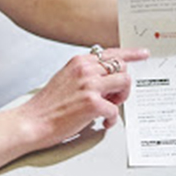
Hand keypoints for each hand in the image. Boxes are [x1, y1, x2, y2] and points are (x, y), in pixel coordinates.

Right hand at [18, 47, 148, 149]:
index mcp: (79, 62)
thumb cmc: (47, 105)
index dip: (131, 53)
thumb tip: (105, 79)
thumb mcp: (65, 78)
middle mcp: (85, 70)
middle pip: (122, 67)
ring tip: (109, 107)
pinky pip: (115, 109)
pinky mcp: (92, 104)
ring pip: (124, 83)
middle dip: (123, 83)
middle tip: (115, 97)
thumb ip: (85, 74)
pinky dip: (112, 119)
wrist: (32, 122)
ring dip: (121, 98)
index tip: (142, 54)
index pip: (111, 52)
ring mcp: (89, 85)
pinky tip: (102, 122)